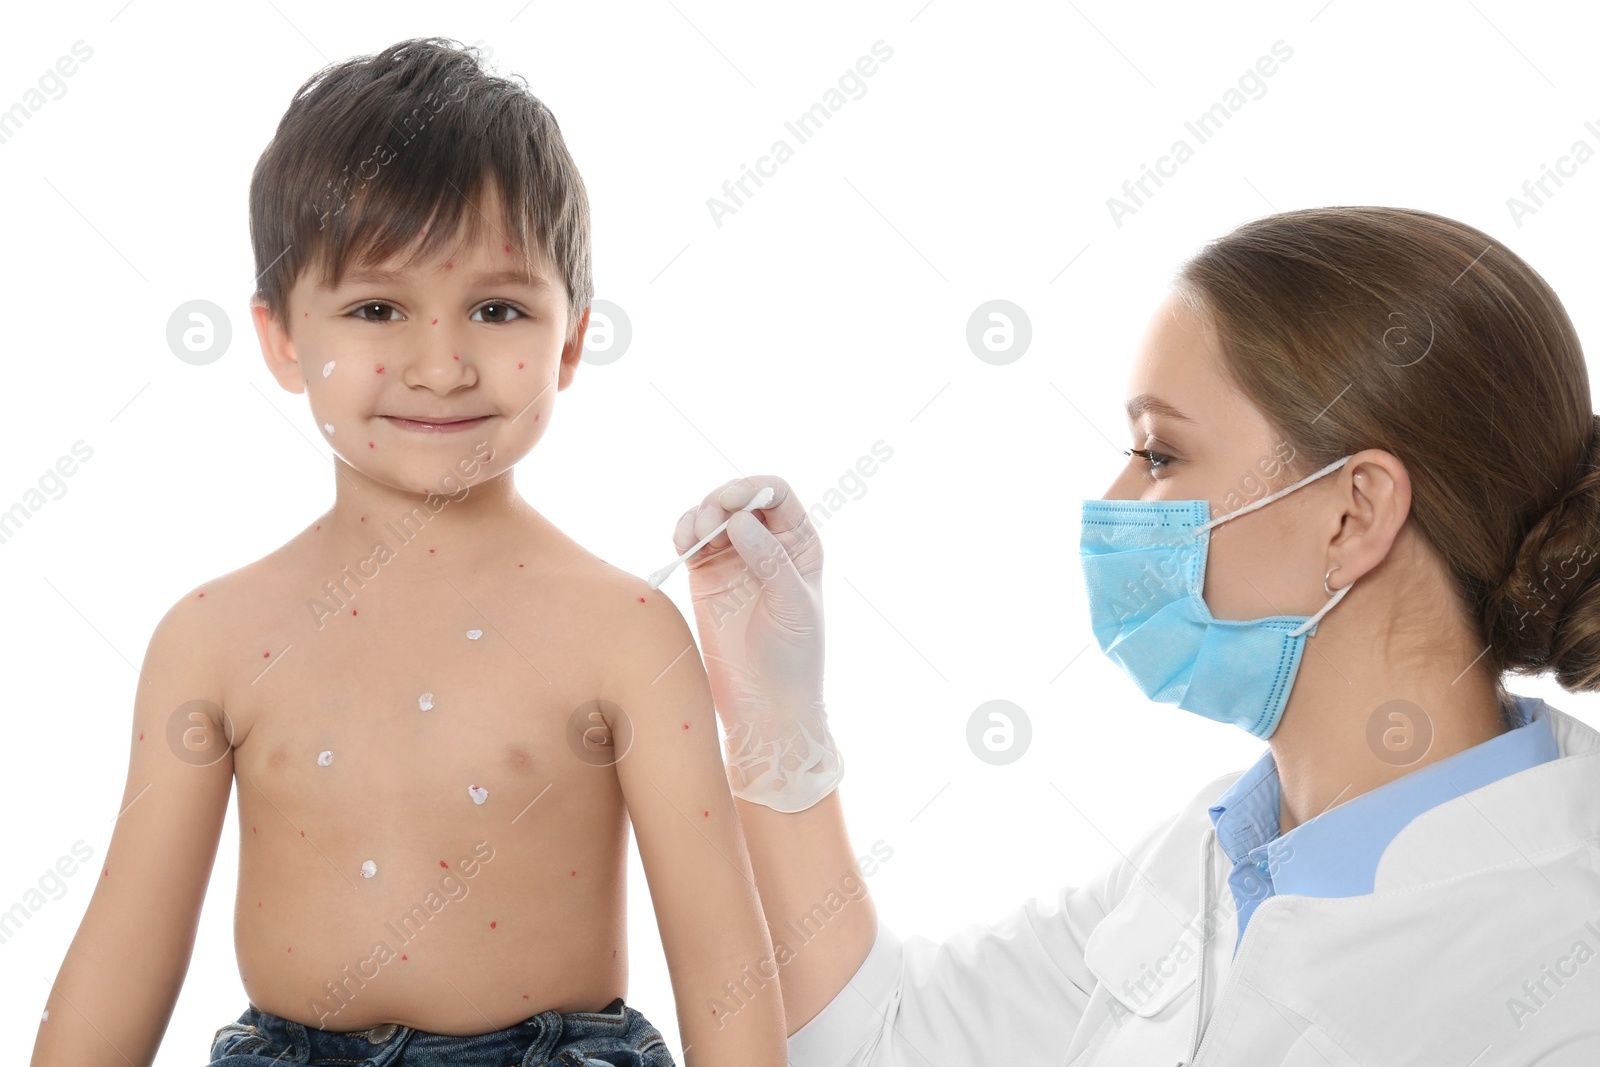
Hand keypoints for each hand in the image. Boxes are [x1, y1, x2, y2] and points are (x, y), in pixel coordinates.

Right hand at [673, 475, 841, 811]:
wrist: (765, 702)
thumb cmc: (793, 656)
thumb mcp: (792, 605)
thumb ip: (770, 560)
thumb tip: (739, 520)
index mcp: (799, 543)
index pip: (777, 495)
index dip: (754, 488)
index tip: (733, 500)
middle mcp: (767, 543)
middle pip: (740, 499)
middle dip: (721, 499)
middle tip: (708, 519)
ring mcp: (734, 557)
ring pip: (711, 515)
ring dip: (698, 515)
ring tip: (693, 536)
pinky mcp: (705, 575)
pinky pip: (691, 540)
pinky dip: (683, 532)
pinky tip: (682, 543)